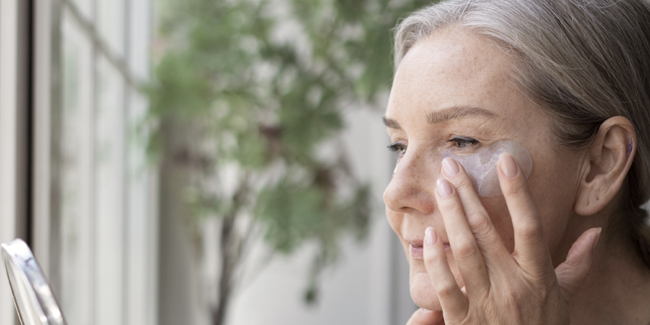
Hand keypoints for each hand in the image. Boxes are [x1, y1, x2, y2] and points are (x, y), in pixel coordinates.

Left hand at [409, 153, 600, 323]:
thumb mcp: (564, 298)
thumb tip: (593, 233)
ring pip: (466, 251)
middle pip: (488, 231)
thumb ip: (577, 265)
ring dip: (451, 216)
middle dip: (468, 195)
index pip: (530, 226)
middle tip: (452, 167)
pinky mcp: (463, 320)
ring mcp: (487, 302)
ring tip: (440, 187)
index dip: (518, 193)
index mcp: (538, 277)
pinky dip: (437, 262)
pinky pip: (446, 287)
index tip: (505, 161)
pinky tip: (428, 237)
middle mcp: (513, 286)